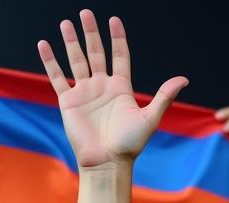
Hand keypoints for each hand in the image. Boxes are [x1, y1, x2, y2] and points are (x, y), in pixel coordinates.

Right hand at [38, 10, 186, 167]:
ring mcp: (85, 92)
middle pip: (96, 53)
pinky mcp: (68, 100)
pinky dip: (50, 61)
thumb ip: (164, 96)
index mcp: (121, 89)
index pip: (120, 57)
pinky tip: (44, 44)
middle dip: (91, 33)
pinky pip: (57, 76)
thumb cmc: (130, 144)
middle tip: (85, 13)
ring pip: (76, 60)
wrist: (107, 162)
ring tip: (66, 23)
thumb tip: (184, 79)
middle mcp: (102, 87)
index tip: (114, 20)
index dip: (117, 39)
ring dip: (71, 42)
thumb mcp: (150, 118)